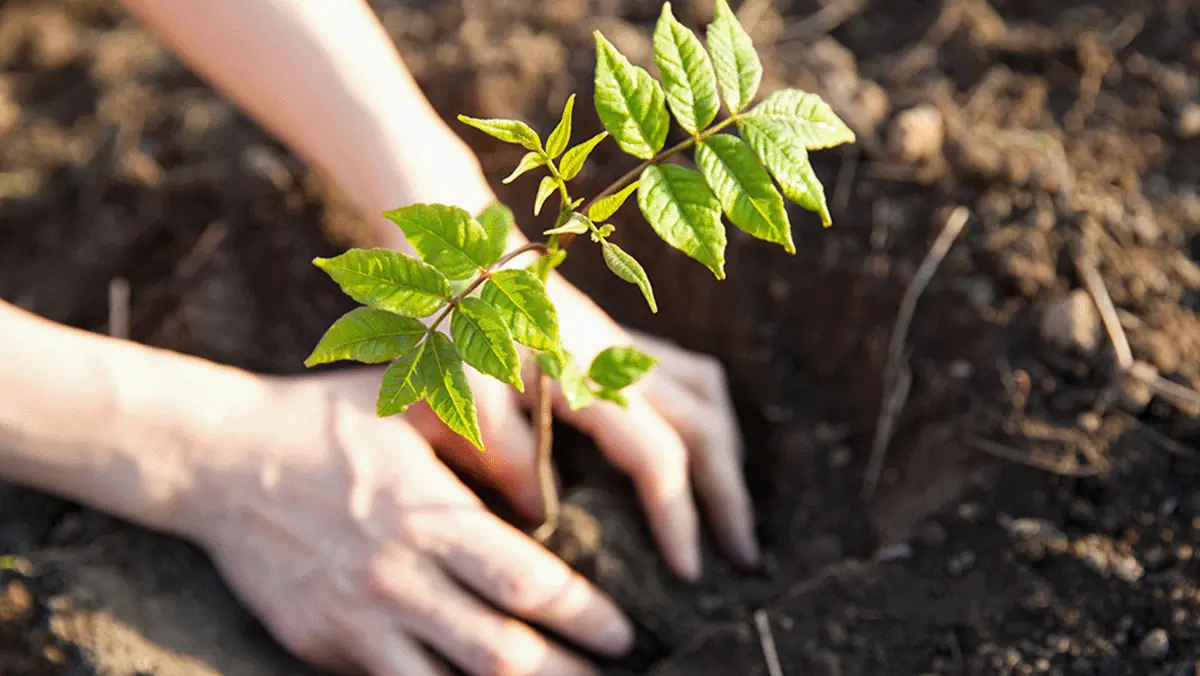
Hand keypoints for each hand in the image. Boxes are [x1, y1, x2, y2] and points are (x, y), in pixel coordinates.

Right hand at [189, 368, 632, 675]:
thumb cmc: (326, 422)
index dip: (585, 616)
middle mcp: (397, 578)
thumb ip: (485, 442)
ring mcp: (355, 622)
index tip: (622, 632)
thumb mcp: (410, 406)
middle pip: (501, 653)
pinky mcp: (319, 647)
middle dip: (567, 673)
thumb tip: (545, 494)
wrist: (219, 459)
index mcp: (427, 515)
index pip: (528, 582)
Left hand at [415, 273, 759, 580]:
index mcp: (590, 378)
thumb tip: (545, 514)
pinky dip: (708, 419)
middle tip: (745, 559)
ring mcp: (626, 346)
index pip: (659, 457)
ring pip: (709, 398)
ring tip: (729, 511)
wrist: (459, 252)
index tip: (687, 573)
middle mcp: (623, 360)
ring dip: (726, 456)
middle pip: (707, 429)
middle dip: (730, 496)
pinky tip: (697, 451)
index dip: (678, 516)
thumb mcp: (464, 390)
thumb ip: (504, 452)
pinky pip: (691, 376)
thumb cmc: (454, 321)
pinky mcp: (619, 339)